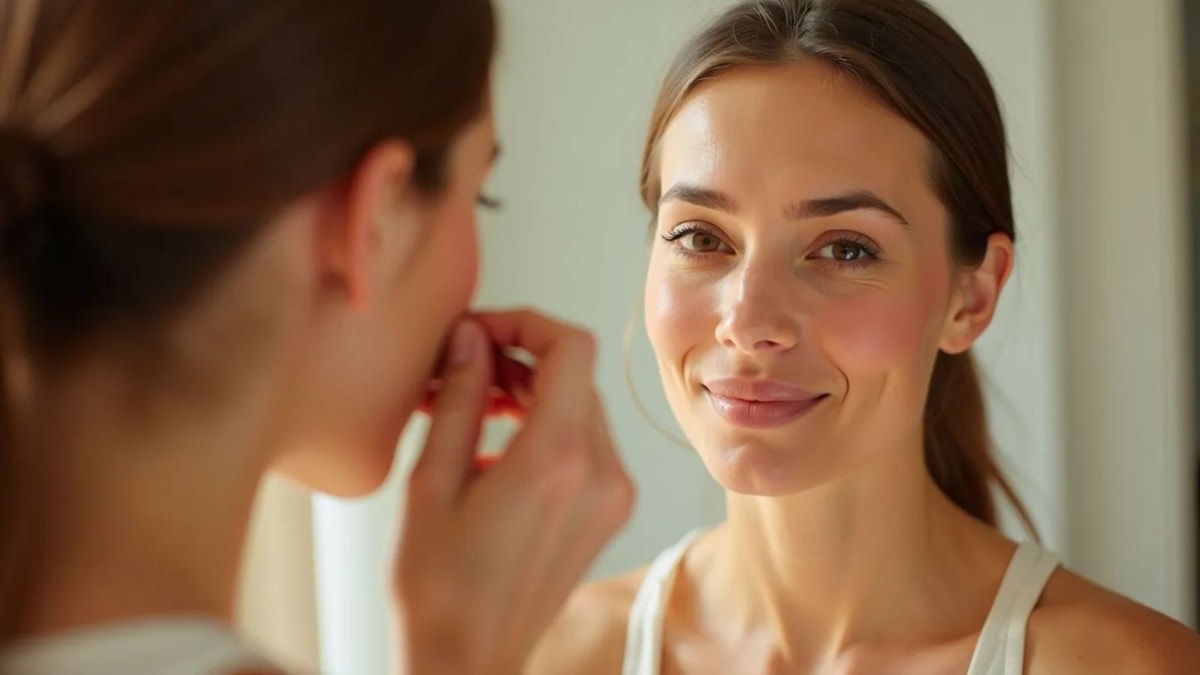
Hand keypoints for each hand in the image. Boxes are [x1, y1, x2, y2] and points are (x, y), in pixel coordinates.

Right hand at [392, 310, 634, 674]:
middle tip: (462, 366)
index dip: (525, 321)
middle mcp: (600, 474)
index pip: (570, 348)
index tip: (481, 329)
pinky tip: (495, 438)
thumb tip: (473, 338)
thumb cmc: (437, 587)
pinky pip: (586, 442)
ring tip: (470, 401)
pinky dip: (546, 424)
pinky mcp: (607, 513)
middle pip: (575, 375)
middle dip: (519, 356)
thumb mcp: (432, 482)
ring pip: (581, 406)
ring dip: (531, 390)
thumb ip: (461, 399)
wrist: (466, 659)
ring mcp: (611, 496)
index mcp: (557, 461)